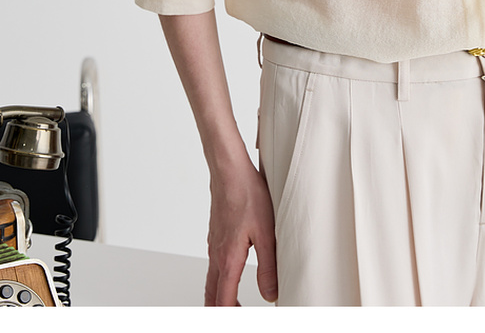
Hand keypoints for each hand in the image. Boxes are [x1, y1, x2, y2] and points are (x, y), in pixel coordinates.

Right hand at [204, 155, 277, 305]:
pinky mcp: (216, 235)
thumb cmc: (247, 194)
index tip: (244, 319)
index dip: (231, 316)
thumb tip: (270, 294)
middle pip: (211, 296)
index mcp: (228, 260)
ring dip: (219, 297)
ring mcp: (214, 245)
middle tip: (237, 314)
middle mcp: (217, 255)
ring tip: (234, 304)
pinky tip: (231, 272)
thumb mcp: (266, 232)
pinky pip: (213, 265)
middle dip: (222, 310)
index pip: (223, 302)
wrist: (229, 170)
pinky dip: (219, 279)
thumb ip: (268, 266)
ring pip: (211, 281)